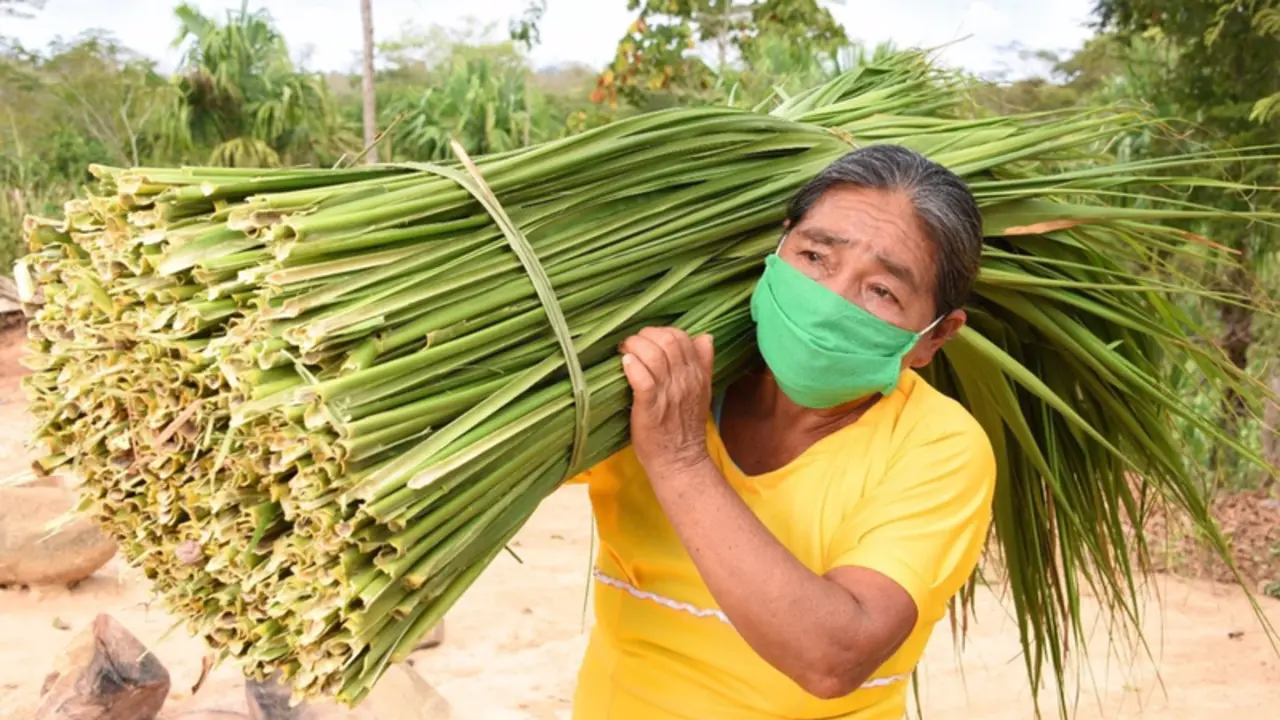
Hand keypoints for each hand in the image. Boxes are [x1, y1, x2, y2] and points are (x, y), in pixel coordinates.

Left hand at [619, 327, 714, 479]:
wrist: (680, 461)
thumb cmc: (685, 426)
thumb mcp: (702, 392)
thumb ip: (703, 363)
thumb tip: (705, 337)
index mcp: (697, 374)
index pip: (682, 337)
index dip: (661, 332)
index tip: (647, 341)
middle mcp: (685, 380)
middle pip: (668, 341)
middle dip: (645, 336)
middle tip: (631, 345)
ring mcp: (668, 393)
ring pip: (654, 355)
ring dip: (635, 347)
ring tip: (625, 353)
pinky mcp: (650, 407)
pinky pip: (643, 379)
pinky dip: (632, 367)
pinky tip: (625, 364)